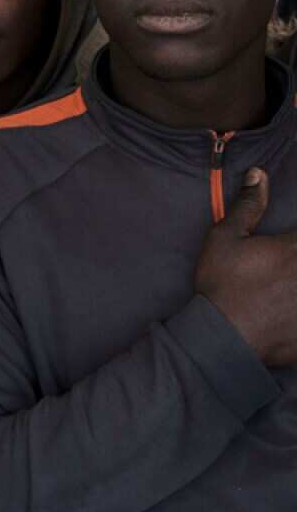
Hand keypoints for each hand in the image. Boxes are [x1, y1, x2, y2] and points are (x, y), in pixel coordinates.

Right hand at [195, 168, 296, 365]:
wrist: (223, 338)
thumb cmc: (222, 285)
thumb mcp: (224, 239)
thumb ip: (247, 206)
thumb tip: (258, 173)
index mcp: (296, 247)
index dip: (296, 241)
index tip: (289, 247)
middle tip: (288, 270)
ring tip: (291, 290)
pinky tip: (293, 312)